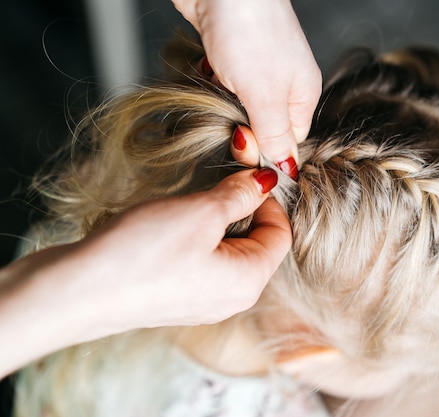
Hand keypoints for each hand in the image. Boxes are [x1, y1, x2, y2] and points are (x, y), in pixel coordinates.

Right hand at [0, 168, 290, 375]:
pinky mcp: (173, 297)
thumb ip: (240, 195)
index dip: (269, 199)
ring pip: (226, 250)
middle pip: (256, 243)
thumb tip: (264, 180)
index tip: (247, 174)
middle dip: (243, 208)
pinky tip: (170, 226)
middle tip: (220, 181)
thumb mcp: (202, 212)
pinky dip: (195, 237)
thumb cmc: (142, 255)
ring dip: (216, 220)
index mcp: (248, 282)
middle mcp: (230, 298)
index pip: (281, 235)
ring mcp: (201, 301)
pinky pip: (200, 261)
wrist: (76, 292)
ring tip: (191, 203)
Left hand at [172, 0, 321, 173]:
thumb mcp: (267, 97)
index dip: (265, 150)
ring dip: (222, 105)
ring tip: (218, 89)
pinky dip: (211, 83)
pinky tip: (207, 71)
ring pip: (239, 106)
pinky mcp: (230, 53)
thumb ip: (275, 136)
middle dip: (241, 127)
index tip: (243, 147)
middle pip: (262, 125)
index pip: (288, 141)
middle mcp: (283, 81)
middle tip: (228, 118)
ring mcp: (256, 66)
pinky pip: (221, 84)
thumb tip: (287, 170)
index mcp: (302, 93)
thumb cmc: (251, 32)